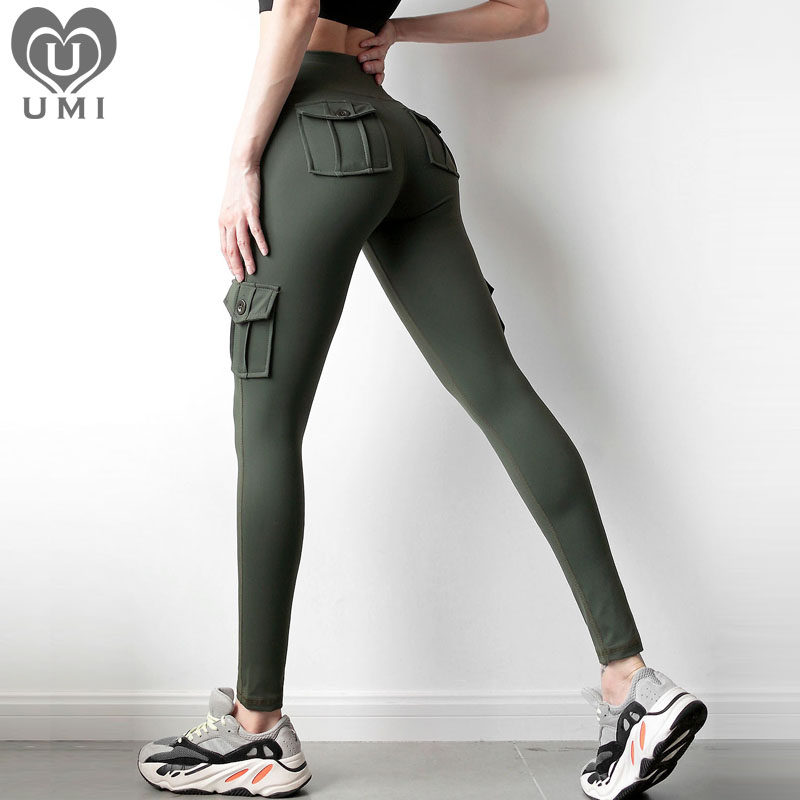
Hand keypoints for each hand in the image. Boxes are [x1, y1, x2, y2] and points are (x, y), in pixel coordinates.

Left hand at [219, 164, 267, 281]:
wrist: (241, 168)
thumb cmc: (238, 188)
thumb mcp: (230, 207)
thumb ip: (232, 222)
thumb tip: (236, 236)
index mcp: (222, 222)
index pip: (223, 247)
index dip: (228, 262)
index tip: (234, 273)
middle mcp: (228, 221)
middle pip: (231, 249)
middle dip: (236, 266)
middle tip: (241, 278)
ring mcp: (239, 216)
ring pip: (241, 243)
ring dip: (247, 259)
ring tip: (253, 270)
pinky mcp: (251, 210)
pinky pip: (255, 230)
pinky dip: (260, 243)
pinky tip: (264, 252)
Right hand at [357, 21, 396, 85]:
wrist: (389, 31)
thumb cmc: (376, 45)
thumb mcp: (369, 54)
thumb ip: (359, 59)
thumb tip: (341, 66)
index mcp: (378, 63)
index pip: (379, 73)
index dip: (379, 77)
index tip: (376, 81)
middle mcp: (381, 57)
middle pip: (379, 65)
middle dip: (372, 67)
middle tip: (364, 68)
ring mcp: (382, 47)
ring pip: (377, 53)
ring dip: (369, 56)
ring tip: (360, 58)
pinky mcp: (383, 38)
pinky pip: (377, 40)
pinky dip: (369, 42)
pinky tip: (361, 44)